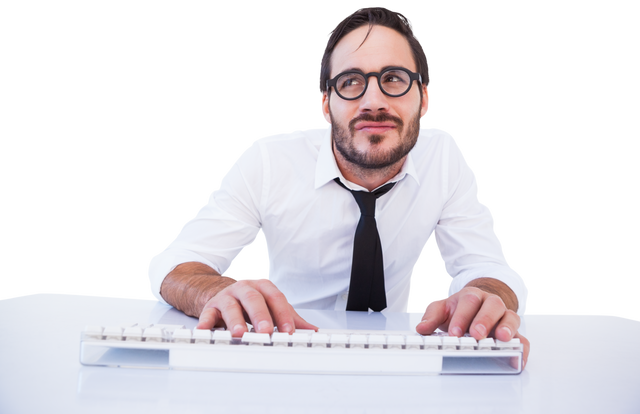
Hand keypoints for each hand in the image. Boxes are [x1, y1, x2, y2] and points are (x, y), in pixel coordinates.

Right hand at [196, 276, 317, 336]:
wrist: (220, 293)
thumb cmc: (250, 302)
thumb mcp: (271, 306)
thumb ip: (290, 318)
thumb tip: (311, 330)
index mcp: (262, 287)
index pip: (275, 298)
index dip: (283, 315)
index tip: (288, 331)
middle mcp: (244, 289)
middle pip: (254, 299)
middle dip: (260, 316)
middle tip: (265, 331)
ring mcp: (226, 297)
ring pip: (231, 306)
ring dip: (235, 320)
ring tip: (239, 333)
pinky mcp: (210, 307)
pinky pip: (207, 314)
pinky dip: (206, 323)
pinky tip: (206, 331)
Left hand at [416, 288, 529, 369]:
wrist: (478, 304)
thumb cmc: (460, 309)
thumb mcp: (443, 309)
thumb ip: (432, 316)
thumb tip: (421, 328)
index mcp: (472, 296)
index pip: (468, 302)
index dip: (461, 317)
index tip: (454, 332)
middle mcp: (491, 303)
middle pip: (492, 306)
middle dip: (484, 320)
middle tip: (476, 334)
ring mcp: (505, 317)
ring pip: (511, 317)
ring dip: (507, 328)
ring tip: (501, 338)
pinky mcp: (514, 333)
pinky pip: (522, 338)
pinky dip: (522, 347)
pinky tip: (518, 356)